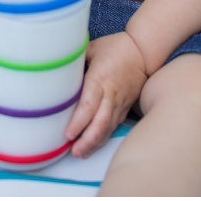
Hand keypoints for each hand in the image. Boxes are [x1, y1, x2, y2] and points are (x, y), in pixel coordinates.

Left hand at [65, 32, 148, 158]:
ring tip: (80, 153)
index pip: (89, 105)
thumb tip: (57, 68)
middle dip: (87, 140)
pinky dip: (103, 137)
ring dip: (95, 142)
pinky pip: (114, 125)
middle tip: (74, 152)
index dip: (78, 122)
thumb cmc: (116, 47)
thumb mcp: (92, 48)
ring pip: (108, 127)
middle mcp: (111, 94)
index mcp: (100, 78)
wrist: (143, 50)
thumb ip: (76, 60)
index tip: (67, 134)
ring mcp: (120, 102)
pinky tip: (93, 144)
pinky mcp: (125, 106)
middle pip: (100, 122)